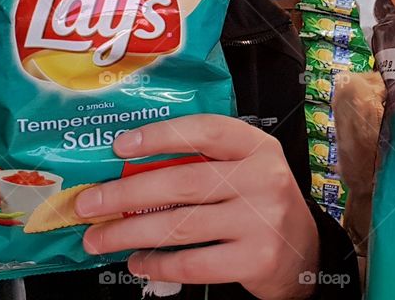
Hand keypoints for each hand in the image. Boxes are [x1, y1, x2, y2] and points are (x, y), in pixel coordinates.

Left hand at [76, 115, 318, 299]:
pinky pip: (193, 261)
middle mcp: (262, 177)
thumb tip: (130, 166)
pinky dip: (158, 263)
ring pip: (181, 225)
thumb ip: (204, 162)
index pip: (205, 131)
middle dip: (126, 194)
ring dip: (130, 232)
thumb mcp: (245, 168)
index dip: (160, 136)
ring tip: (100, 238)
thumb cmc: (260, 202)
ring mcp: (261, 219)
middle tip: (89, 204)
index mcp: (256, 146)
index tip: (120, 146)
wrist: (304, 253)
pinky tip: (138, 261)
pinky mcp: (255, 258)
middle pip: (182, 182)